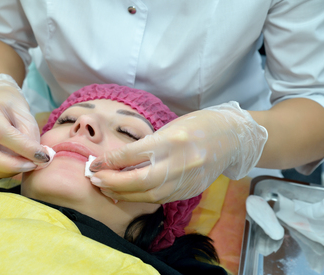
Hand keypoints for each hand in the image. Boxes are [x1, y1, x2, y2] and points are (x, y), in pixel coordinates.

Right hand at [0, 74, 49, 180]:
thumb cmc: (12, 108)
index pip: (3, 133)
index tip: (43, 157)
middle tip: (32, 165)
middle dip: (11, 166)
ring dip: (7, 172)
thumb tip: (37, 159)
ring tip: (24, 164)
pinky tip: (12, 166)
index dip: (24, 148)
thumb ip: (30, 136)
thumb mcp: (25, 115)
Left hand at [89, 102, 267, 202]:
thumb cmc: (198, 126)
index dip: (109, 161)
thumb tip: (118, 161)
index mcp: (172, 141)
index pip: (132, 155)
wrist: (232, 139)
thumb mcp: (169, 127)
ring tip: (104, 187)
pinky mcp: (188, 192)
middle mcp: (179, 163)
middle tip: (93, 178)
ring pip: (147, 195)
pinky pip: (159, 199)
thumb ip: (147, 146)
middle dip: (111, 182)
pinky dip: (139, 198)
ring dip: (122, 193)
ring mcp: (185, 181)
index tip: (93, 163)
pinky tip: (125, 194)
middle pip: (138, 180)